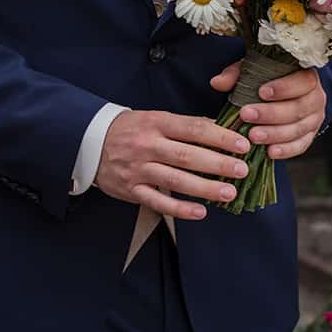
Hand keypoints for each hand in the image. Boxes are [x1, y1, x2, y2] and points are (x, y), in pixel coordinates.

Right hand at [93, 109, 251, 218]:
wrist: (89, 142)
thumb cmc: (130, 129)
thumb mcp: (155, 118)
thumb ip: (185, 125)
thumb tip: (221, 130)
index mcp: (156, 123)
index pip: (194, 129)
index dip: (220, 137)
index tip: (243, 145)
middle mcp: (147, 145)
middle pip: (187, 156)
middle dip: (218, 164)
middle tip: (242, 170)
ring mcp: (138, 169)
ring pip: (176, 180)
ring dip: (205, 188)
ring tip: (229, 193)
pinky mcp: (131, 190)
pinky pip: (158, 201)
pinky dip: (180, 208)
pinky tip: (200, 212)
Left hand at [211, 61, 325, 160]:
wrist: (284, 95)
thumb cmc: (268, 79)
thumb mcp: (254, 71)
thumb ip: (237, 74)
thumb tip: (217, 83)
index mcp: (307, 78)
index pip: (301, 82)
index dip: (283, 88)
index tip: (261, 92)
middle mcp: (315, 99)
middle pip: (297, 108)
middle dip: (271, 113)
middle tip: (247, 115)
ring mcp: (314, 119)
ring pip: (298, 129)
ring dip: (275, 134)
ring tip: (253, 136)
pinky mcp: (310, 136)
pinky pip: (301, 146)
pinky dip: (286, 150)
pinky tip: (270, 152)